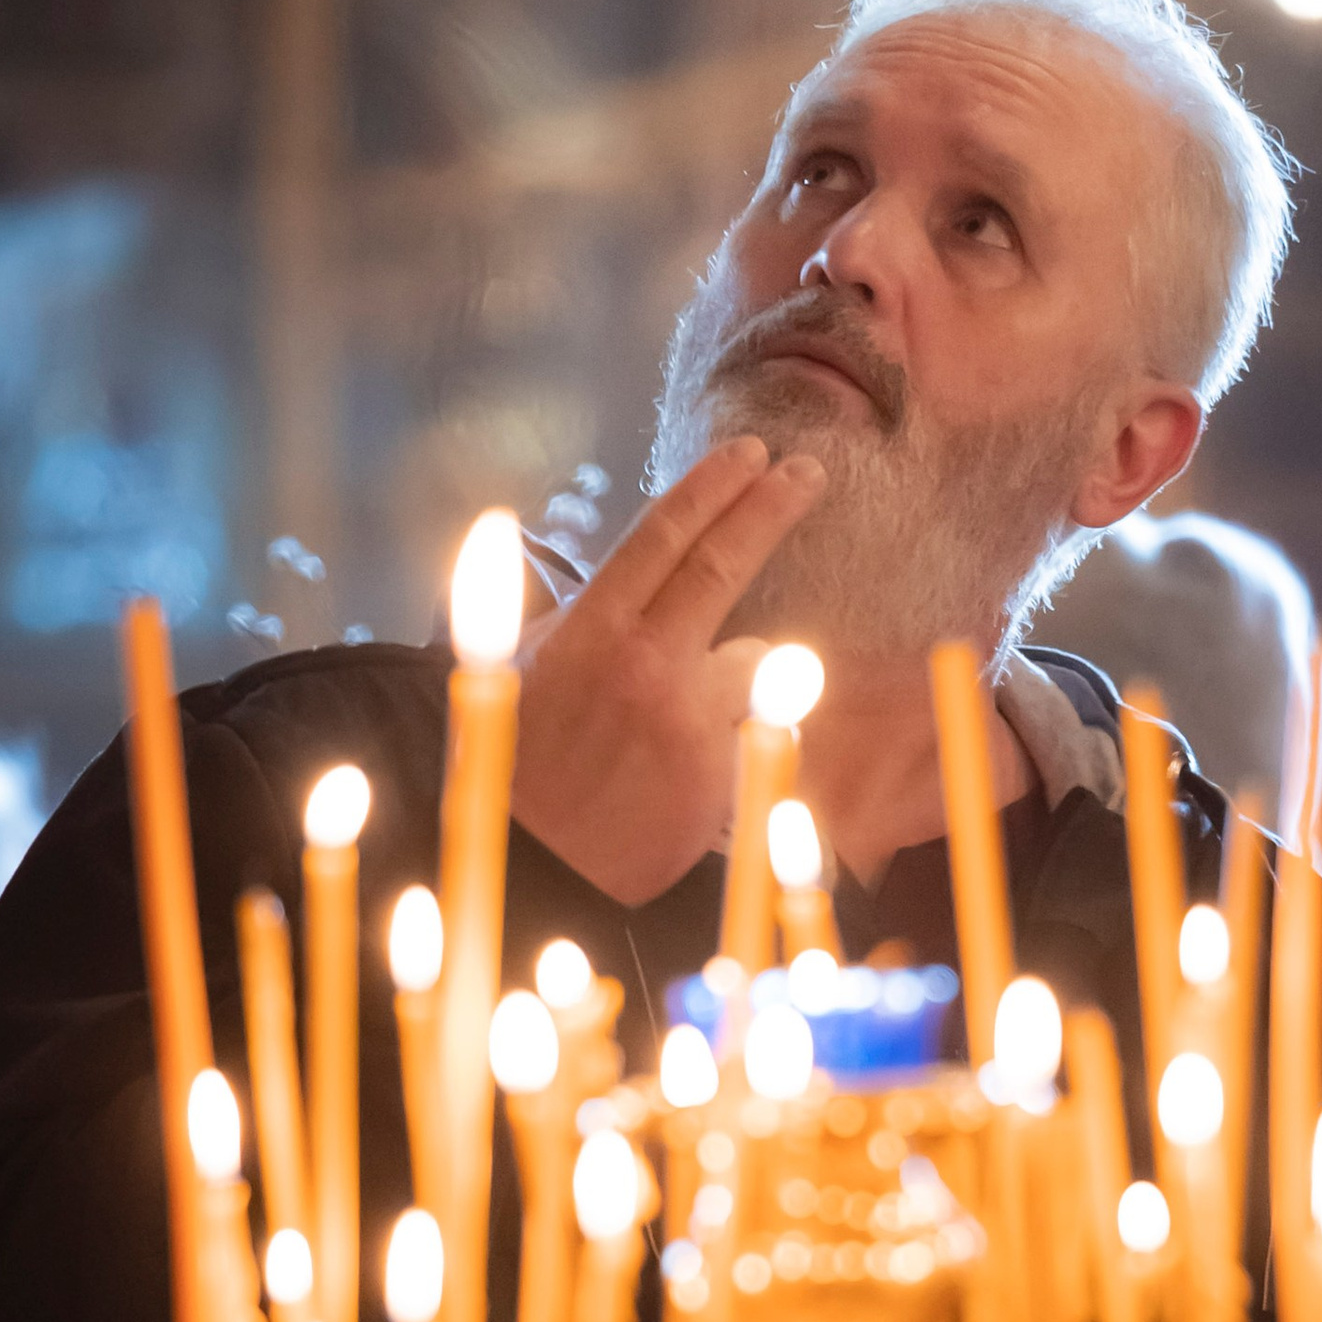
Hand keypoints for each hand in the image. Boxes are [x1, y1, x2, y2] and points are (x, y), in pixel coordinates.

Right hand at [509, 439, 824, 904]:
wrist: (529, 867)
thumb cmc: (515, 762)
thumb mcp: (517, 668)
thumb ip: (568, 611)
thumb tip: (584, 555)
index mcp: (589, 629)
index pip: (665, 534)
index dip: (713, 487)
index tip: (751, 454)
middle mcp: (644, 663)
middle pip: (725, 564)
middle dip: (772, 507)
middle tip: (807, 473)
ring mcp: (689, 719)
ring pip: (753, 656)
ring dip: (734, 671)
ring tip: (675, 718)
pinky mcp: (720, 773)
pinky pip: (755, 726)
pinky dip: (737, 734)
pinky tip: (686, 768)